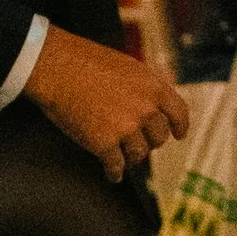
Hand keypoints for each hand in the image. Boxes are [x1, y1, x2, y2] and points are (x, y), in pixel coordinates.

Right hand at [24, 24, 189, 179]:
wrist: (56, 68)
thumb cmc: (85, 61)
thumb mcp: (127, 67)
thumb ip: (144, 87)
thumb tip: (154, 103)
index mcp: (153, 87)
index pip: (178, 112)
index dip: (180, 126)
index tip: (178, 135)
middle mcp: (145, 109)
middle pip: (159, 138)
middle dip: (149, 141)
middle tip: (138, 142)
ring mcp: (126, 128)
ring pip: (139, 154)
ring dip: (132, 157)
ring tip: (123, 157)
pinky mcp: (104, 144)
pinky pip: (116, 166)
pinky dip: (115, 173)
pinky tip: (113, 174)